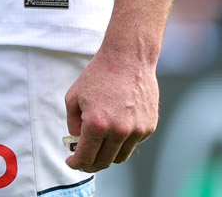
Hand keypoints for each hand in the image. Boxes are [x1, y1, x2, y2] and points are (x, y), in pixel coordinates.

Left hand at [64, 49, 158, 172]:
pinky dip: (123, 141)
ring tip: (100, 143)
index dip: (76, 163)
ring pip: (120, 156)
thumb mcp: (74, 96)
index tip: (71, 162)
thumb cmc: (99, 74)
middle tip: (83, 158)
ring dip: (108, 154)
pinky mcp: (149, 127)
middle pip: (103, 162)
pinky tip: (117, 125)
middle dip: (90, 164)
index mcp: (97, 124)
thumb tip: (77, 142)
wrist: (128, 57)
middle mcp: (118, 131)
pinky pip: (133, 143)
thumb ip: (73, 123)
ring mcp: (136, 130)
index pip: (85, 157)